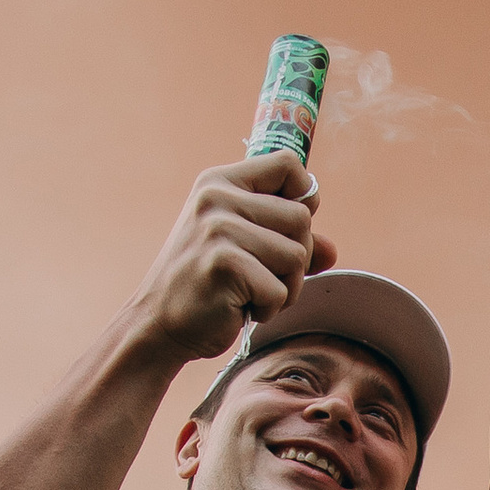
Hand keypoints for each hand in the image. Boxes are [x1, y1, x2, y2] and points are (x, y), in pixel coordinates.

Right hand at [125, 152, 328, 368]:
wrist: (157, 324)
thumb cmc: (205, 285)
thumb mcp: (245, 250)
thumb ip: (288, 241)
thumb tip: (331, 249)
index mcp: (220, 182)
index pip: (287, 165)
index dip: (303, 196)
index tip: (286, 227)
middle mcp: (217, 198)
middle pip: (301, 218)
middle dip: (295, 257)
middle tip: (261, 275)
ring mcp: (219, 230)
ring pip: (298, 256)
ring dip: (285, 286)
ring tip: (250, 291)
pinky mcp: (225, 264)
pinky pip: (281, 289)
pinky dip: (269, 308)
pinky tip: (239, 307)